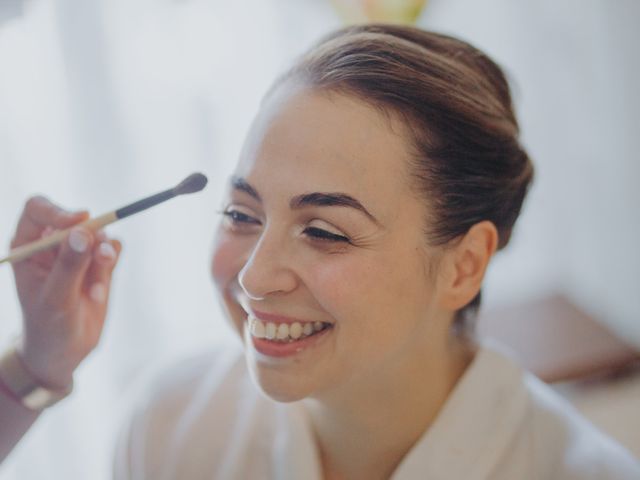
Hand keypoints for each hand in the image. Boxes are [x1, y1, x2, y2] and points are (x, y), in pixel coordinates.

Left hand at [10, 196, 121, 388]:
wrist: (66, 351)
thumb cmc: (48, 326)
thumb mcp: (55, 299)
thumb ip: (68, 265)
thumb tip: (83, 232)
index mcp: (27, 246)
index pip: (38, 209)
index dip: (59, 211)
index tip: (81, 221)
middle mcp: (51, 243)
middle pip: (76, 219)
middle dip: (91, 239)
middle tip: (100, 258)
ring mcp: (77, 252)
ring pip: (99, 234)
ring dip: (103, 259)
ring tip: (95, 290)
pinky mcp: (99, 262)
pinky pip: (114, 247)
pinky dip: (112, 265)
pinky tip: (99, 292)